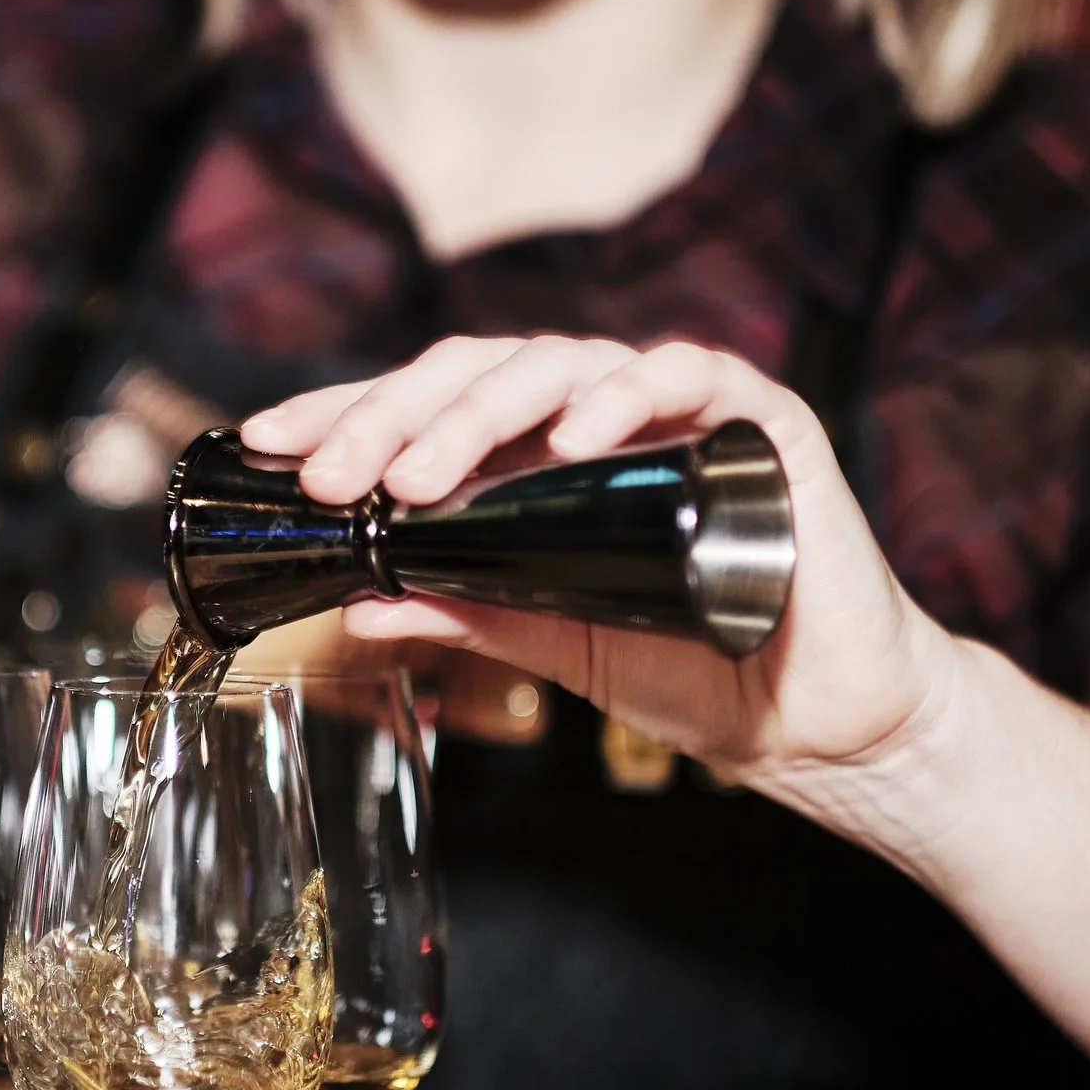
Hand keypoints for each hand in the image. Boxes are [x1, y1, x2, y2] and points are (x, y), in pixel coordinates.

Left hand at [240, 336, 969, 847]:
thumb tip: (354, 600)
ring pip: (564, 364)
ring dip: (482, 411)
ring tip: (420, 472)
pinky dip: (626, 394)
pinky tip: (572, 436)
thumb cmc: (696, 668)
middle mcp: (606, 417)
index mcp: (548, 456)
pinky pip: (689, 377)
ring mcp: (683, 411)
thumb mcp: (555, 641)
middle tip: (331, 474)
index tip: (267, 444)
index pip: (433, 407)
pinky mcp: (764, 423)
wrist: (821, 724)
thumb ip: (467, 609)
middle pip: (481, 375)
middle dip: (393, 416)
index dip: (348, 412)